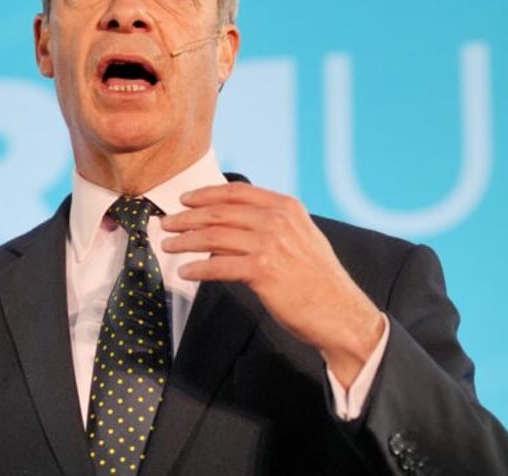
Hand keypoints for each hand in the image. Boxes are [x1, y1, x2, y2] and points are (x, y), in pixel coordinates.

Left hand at [160, 182, 384, 387]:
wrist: (341, 314)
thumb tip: (229, 222)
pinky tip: (185, 272)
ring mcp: (270, 244)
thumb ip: (271, 224)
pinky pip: (218, 266)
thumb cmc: (318, 280)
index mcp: (286, 207)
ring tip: (168, 246)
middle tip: (166, 223)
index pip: (236, 192)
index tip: (185, 200)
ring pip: (213, 237)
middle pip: (219, 212)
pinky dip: (197, 268)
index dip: (205, 194)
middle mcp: (277, 220)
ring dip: (185, 241)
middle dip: (187, 217)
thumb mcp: (300, 238)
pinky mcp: (263, 271)